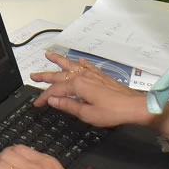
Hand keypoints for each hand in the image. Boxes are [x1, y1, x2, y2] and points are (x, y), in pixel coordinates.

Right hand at [29, 52, 148, 128]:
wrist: (135, 106)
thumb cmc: (112, 112)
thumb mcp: (88, 114)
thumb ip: (68, 105)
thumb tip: (52, 99)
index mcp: (78, 86)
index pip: (55, 90)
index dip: (44, 97)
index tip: (36, 103)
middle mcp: (83, 76)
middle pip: (60, 75)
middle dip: (45, 75)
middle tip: (33, 75)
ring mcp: (92, 74)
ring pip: (71, 65)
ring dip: (59, 60)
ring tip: (49, 54)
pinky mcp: (101, 76)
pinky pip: (87, 66)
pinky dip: (80, 63)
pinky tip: (78, 61)